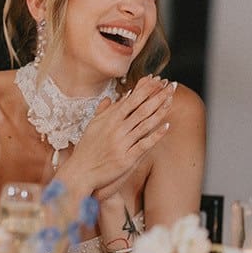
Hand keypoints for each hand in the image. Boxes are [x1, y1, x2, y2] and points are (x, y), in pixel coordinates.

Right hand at [55, 76, 174, 197]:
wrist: (80, 172)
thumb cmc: (86, 149)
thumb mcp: (92, 126)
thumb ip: (102, 111)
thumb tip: (110, 98)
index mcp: (109, 119)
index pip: (131, 99)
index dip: (146, 89)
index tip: (157, 80)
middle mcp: (116, 129)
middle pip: (141, 108)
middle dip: (157, 96)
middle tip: (171, 85)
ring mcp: (122, 143)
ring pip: (145, 123)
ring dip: (160, 111)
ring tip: (171, 100)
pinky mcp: (126, 158)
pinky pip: (144, 144)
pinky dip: (156, 135)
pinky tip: (166, 126)